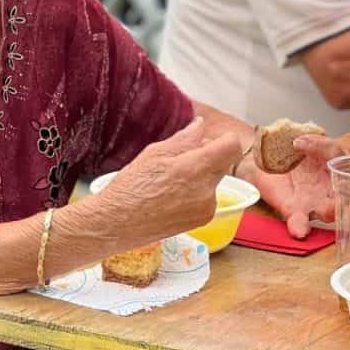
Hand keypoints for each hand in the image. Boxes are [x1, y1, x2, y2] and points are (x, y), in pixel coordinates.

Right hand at [100, 117, 241, 243]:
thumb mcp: (155, 154)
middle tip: (181, 157)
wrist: (117, 224)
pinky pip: (208, 197)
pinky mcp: (203, 221)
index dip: (223, 138)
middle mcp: (207, 191)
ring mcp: (207, 208)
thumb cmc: (131, 187)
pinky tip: (172, 195)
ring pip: (215, 180)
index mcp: (196, 169)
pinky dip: (197, 192)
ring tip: (171, 180)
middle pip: (223, 163)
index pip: (232, 146)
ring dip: (202, 175)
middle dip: (209, 155)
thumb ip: (184, 139)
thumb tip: (200, 125)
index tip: (209, 139)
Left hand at [240, 135, 344, 238]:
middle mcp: (328, 184)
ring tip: (326, 211)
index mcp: (333, 162)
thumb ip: (306, 139)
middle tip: (340, 189)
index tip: (304, 146)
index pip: (339, 157)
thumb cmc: (287, 149)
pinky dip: (300, 227)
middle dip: (346, 192)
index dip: (329, 151)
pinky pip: (300, 222)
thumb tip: (299, 142)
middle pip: (346, 191)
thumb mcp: (298, 135)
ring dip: (329, 211)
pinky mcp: (294, 210)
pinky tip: (299, 231)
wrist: (262, 159)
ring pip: (329, 211)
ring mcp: (313, 200)